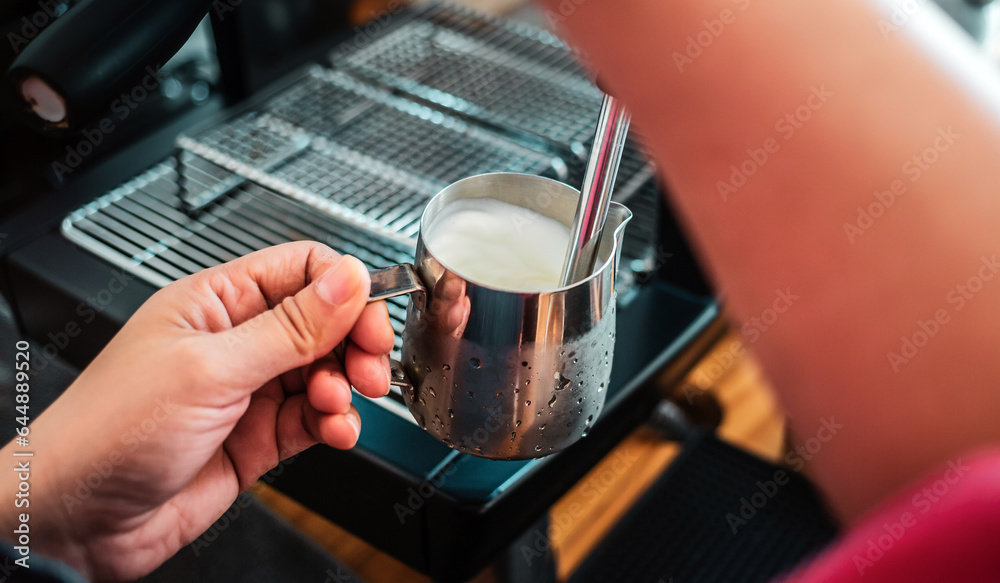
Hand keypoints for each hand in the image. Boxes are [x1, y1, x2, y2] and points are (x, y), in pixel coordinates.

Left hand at [0, 242, 393, 579]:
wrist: (79, 519)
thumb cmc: (111, 430)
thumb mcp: (211, 368)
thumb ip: (290, 326)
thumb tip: (348, 278)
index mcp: (217, 302)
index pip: (302, 271)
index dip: (345, 290)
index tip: (369, 319)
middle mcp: (237, 340)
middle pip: (323, 323)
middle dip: (353, 344)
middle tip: (369, 370)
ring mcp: (250, 390)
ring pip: (325, 373)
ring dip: (344, 389)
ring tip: (338, 405)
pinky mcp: (259, 436)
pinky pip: (315, 420)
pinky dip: (335, 424)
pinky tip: (336, 431)